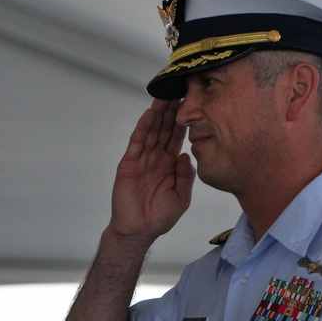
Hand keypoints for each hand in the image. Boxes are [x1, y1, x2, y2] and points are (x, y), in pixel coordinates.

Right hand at [109, 98, 194, 238]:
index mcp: (169, 164)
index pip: (177, 137)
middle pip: (164, 129)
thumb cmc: (160, 217)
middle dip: (171, 111)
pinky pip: (137, 142)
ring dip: (157, 113)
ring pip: (151, 131)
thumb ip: (185, 175)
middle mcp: (155, 158)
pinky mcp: (129, 163)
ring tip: (165, 96)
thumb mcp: (182, 196)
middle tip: (179, 90)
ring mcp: (141, 159)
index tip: (192, 104)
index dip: (184, 121)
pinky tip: (149, 114)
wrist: (139, 230)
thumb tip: (185, 154)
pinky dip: (143, 127)